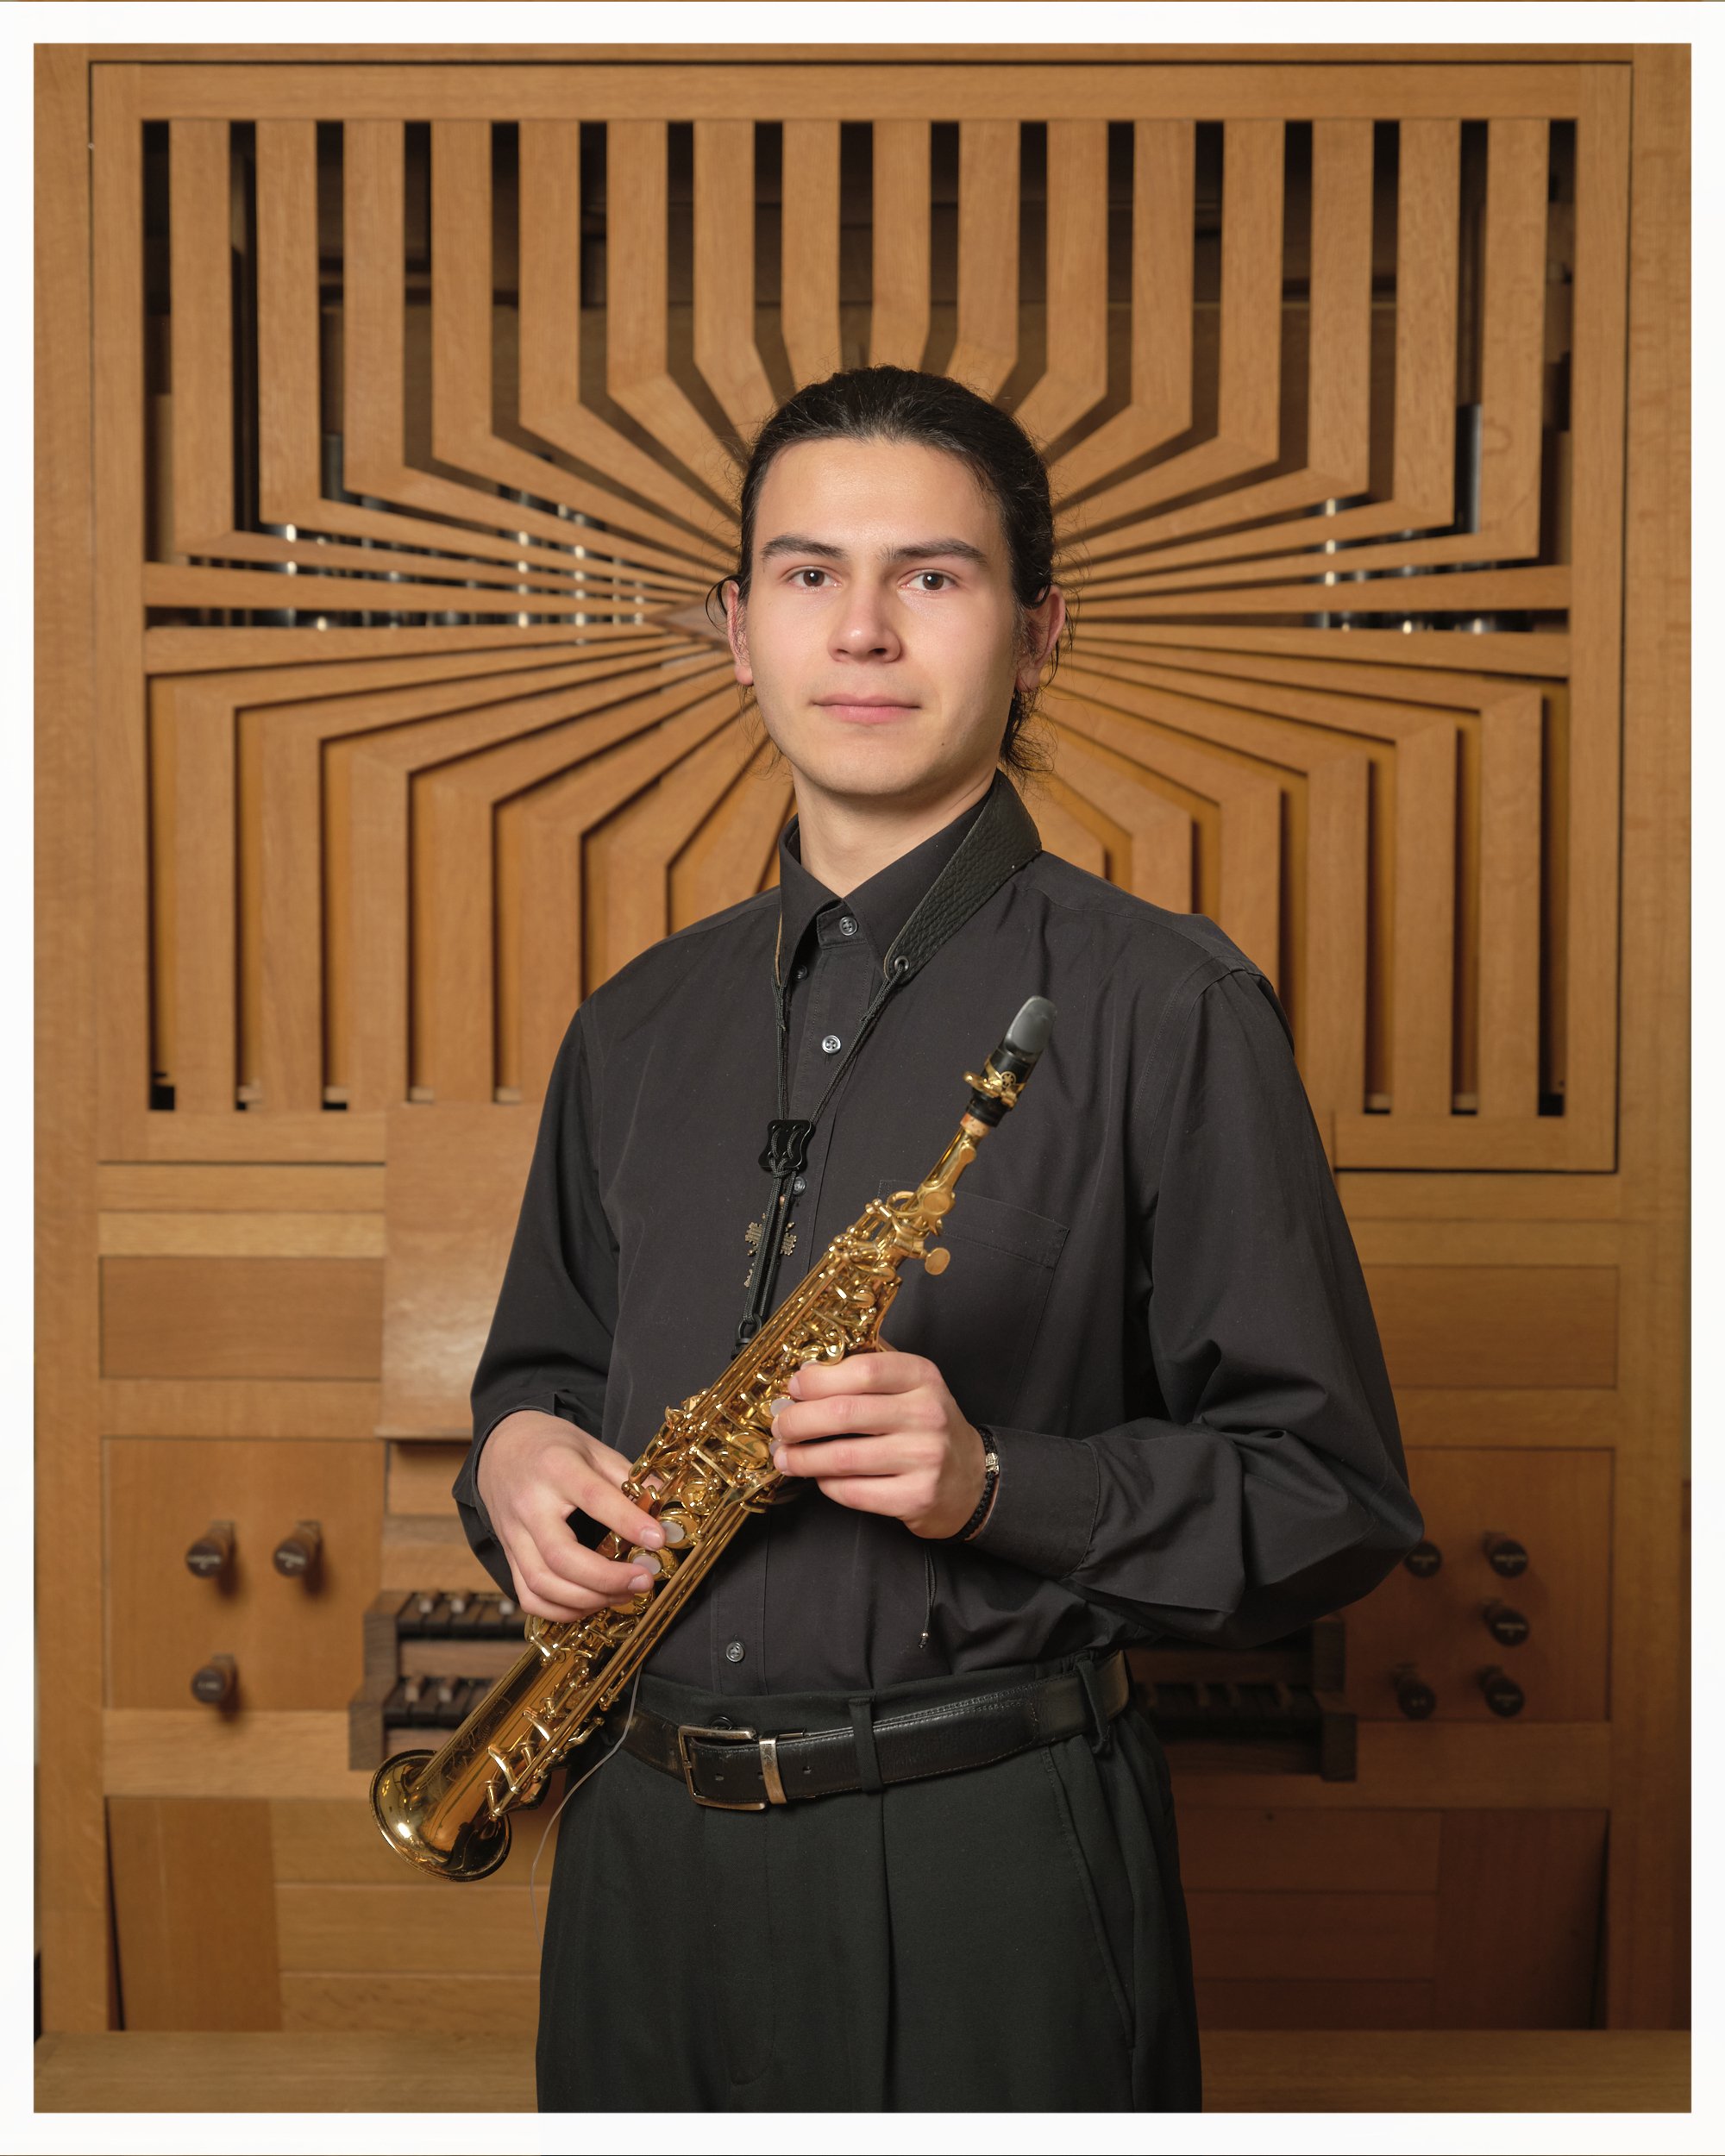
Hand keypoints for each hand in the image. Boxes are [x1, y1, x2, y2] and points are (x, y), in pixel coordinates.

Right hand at [476, 1409, 664, 1621]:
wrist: (499, 1449)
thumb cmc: (553, 1448)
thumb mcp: (593, 1448)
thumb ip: (627, 1476)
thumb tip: (663, 1506)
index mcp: (556, 1468)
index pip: (593, 1498)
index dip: (628, 1522)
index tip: (658, 1540)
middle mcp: (529, 1505)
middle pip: (560, 1556)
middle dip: (606, 1578)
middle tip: (644, 1580)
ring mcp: (513, 1534)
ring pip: (541, 1582)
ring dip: (587, 1600)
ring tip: (623, 1594)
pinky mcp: (508, 1555)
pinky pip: (528, 1596)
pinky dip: (560, 1610)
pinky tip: (590, 1603)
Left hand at [767, 1350, 985, 1539]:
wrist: (971, 1478)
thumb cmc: (927, 1426)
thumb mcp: (912, 1385)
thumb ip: (869, 1370)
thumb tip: (808, 1370)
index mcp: (923, 1377)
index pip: (864, 1370)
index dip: (819, 1379)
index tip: (794, 1388)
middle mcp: (927, 1414)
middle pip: (845, 1413)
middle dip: (799, 1421)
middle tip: (781, 1425)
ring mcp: (924, 1458)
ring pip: (843, 1457)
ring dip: (802, 1458)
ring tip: (785, 1456)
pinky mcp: (916, 1497)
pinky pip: (853, 1492)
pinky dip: (826, 1484)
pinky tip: (818, 1477)